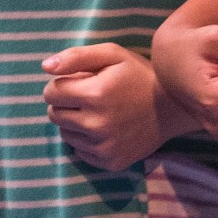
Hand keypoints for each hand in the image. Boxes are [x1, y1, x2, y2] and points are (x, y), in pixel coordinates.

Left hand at [42, 42, 185, 171]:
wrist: (172, 107)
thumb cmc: (138, 75)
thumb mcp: (111, 54)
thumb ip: (75, 57)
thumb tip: (45, 67)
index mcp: (95, 94)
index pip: (50, 93)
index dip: (60, 85)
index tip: (77, 82)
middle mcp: (97, 124)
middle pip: (54, 115)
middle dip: (64, 104)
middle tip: (87, 97)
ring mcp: (104, 147)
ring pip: (65, 134)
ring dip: (73, 122)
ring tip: (96, 112)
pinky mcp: (110, 162)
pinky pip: (80, 151)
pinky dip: (85, 140)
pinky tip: (104, 129)